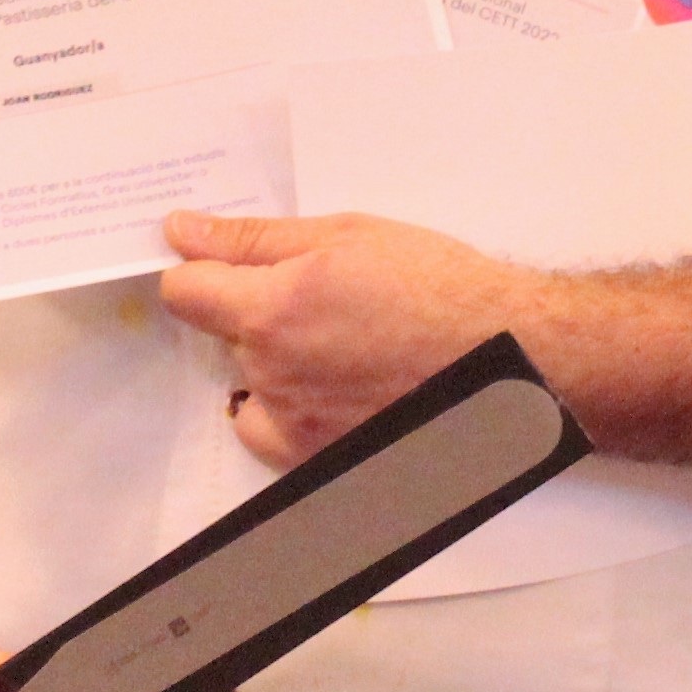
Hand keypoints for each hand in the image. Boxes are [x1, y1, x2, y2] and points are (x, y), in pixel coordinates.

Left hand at [160, 211, 528, 466]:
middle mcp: (274, 373)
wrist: (508, 353)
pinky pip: (268, 432)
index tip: (220, 264)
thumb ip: (255, 240)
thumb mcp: (346, 236)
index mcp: (273, 310)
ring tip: (340, 343)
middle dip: (257, 310)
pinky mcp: (319, 459)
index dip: (199, 271)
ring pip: (251, 381)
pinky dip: (286, 409)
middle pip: (225, 334)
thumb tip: (183, 231)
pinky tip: (334, 387)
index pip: (184, 292)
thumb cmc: (440, 287)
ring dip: (275, 360)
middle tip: (324, 297)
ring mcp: (295, 423)